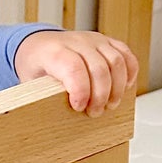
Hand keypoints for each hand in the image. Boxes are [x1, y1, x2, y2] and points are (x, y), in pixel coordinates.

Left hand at [13, 29, 137, 115]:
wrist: (38, 45)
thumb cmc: (36, 66)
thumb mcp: (31, 83)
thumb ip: (43, 98)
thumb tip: (52, 122)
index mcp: (53, 51)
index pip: (73, 67)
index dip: (81, 90)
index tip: (78, 107)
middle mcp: (76, 42)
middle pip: (99, 67)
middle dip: (101, 95)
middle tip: (95, 112)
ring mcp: (93, 40)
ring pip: (116, 61)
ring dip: (117, 88)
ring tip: (110, 105)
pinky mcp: (106, 42)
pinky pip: (126, 54)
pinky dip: (129, 73)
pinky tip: (123, 88)